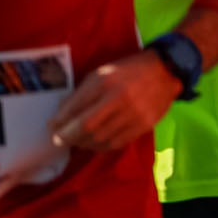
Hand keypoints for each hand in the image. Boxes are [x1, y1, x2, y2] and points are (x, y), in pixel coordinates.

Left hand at [49, 47, 182, 150]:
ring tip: (77, 142)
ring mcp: (133, 114)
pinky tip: (95, 143)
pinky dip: (101, 146)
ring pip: (100, 138)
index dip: (60, 121)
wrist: (165, 72)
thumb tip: (63, 113)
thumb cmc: (128, 71)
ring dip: (83, 143)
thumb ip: (83, 93)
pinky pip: (117, 143)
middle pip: (86, 126)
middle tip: (60, 139)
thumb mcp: (102, 74)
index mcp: (104, 82)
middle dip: (68, 136)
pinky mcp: (144, 125)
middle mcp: (118, 98)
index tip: (52, 126)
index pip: (75, 107)